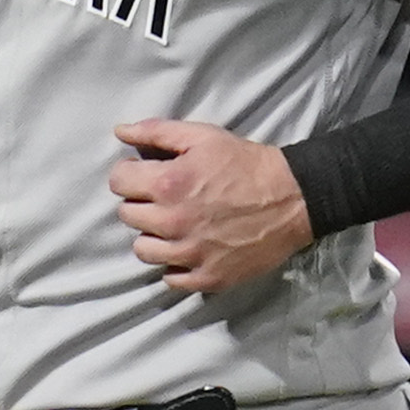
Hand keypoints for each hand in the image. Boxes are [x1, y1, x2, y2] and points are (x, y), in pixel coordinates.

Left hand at [109, 117, 309, 294]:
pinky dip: (175, 265)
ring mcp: (190, 254)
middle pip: (127, 216)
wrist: (292, 198)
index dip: (130, 174)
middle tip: (165, 198)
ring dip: (153, 236)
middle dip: (141, 203)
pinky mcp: (207, 277)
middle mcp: (173, 222)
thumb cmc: (245, 163)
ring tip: (174, 225)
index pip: (118, 183)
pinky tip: (189, 248)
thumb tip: (120, 132)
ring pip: (143, 250)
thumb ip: (156, 132)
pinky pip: (170, 278)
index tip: (145, 174)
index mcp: (168, 184)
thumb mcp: (203, 136)